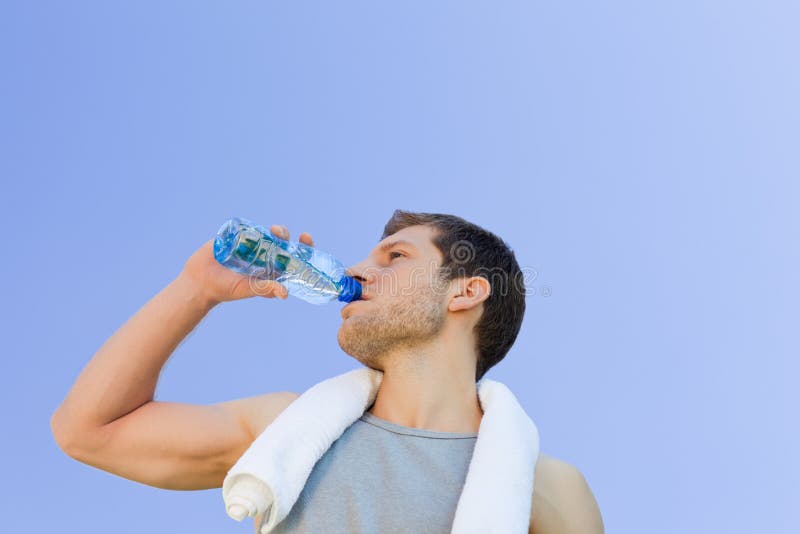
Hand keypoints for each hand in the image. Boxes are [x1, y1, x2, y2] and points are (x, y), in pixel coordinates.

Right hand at [178, 224, 315, 306]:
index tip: (305, 238)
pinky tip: (251, 231)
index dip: (303, 248)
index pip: (293, 258)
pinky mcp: (237, 236)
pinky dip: (253, 227)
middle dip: (286, 235)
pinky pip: (248, 227)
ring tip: (273, 232)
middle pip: (282, 242)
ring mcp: (252, 245)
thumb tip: (285, 294)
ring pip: (268, 233)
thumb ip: (265, 289)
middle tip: (282, 233)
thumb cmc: (226, 289)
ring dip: (274, 230)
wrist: (200, 282)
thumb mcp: (248, 289)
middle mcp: (264, 256)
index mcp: (272, 269)